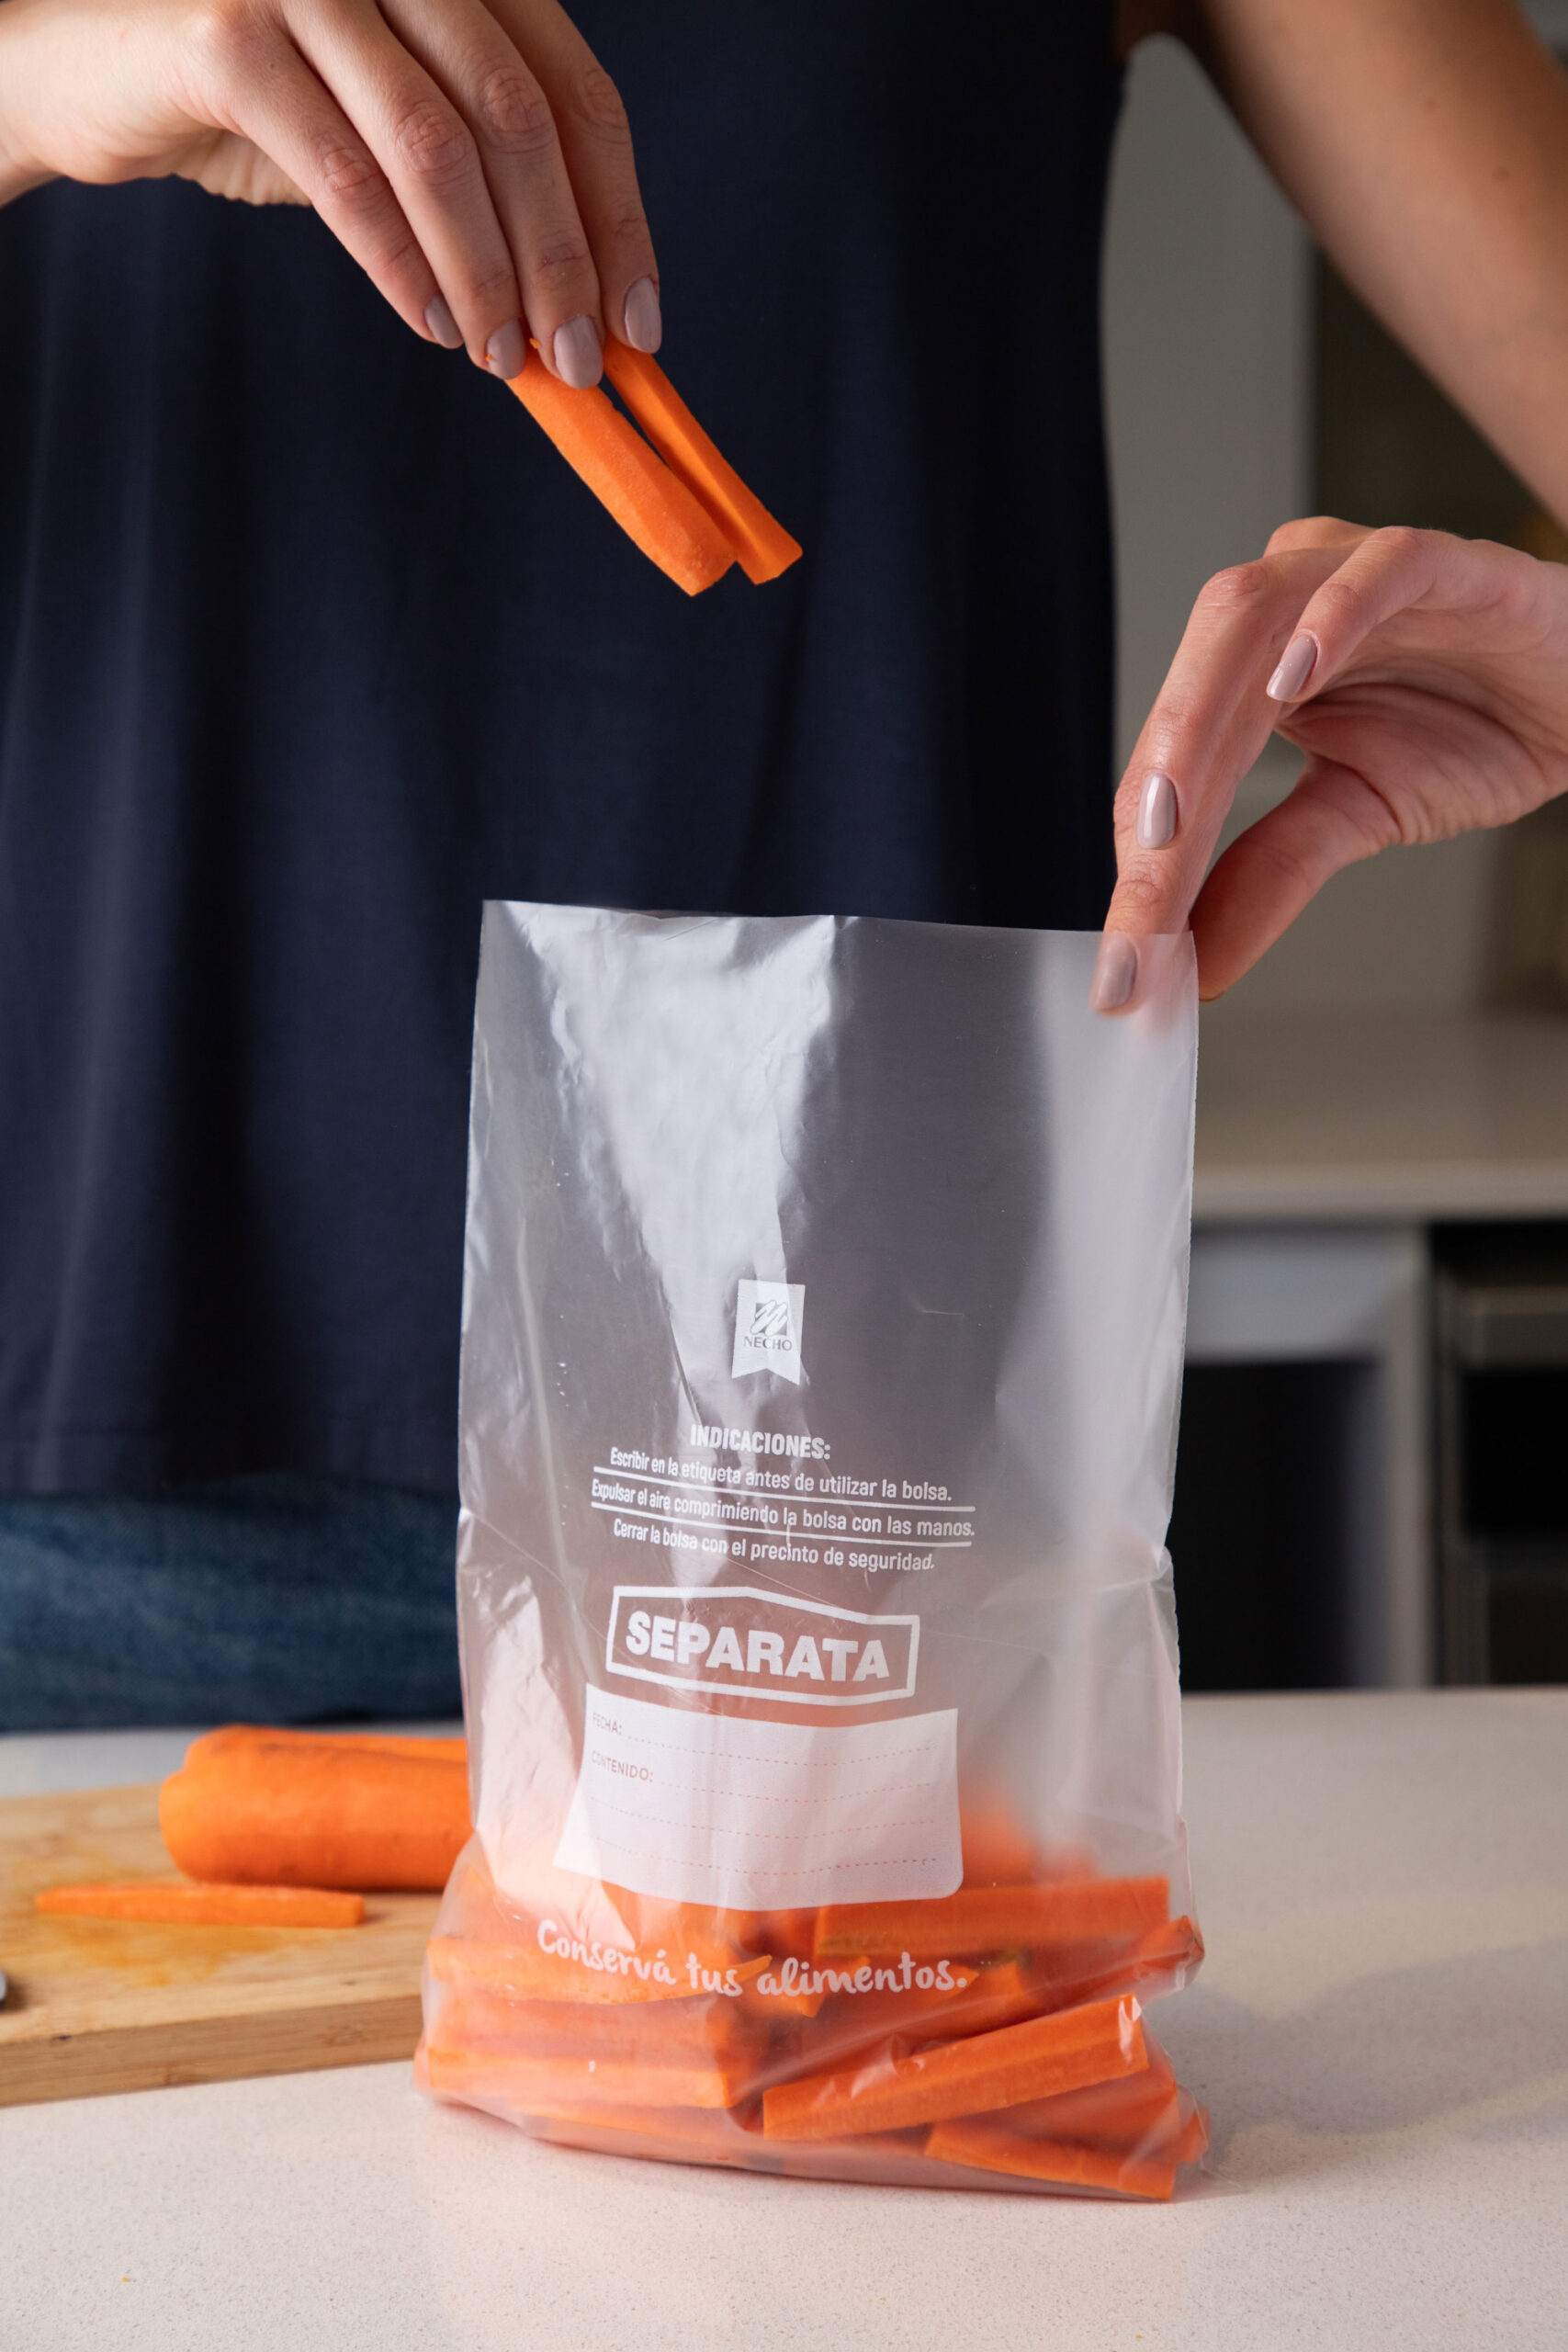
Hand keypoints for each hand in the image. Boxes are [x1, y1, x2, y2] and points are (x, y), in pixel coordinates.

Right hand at [0, 0, 661, 383]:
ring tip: (504, 359)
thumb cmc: (260, 110)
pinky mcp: (228, 36)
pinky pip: (343, 172)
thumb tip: (584, 311)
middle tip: (577, 360)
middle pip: (519, 117)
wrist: (91, 76)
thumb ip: (484, 189)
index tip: (639, 323)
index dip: (616, 216)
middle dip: (561, 258)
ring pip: (436, 147)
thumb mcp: (393, 137)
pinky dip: (399, 264)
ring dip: (485, 273)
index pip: (573, 93)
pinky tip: (432, 324)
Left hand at [1091, 520, 1567, 1010]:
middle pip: (1190, 688)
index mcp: (1252, 668)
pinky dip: (1331, 620)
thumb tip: (1195, 964)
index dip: (1145, 858)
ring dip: (1200, 723)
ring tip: (1173, 816)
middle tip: (1141, 911)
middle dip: (1153, 805)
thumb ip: (1272, 874)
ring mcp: (1354, 573)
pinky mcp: (1444, 562)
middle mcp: (1286, 610)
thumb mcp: (1359, 815)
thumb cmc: (1473, 725)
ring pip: (1248, 619)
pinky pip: (1378, 569)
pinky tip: (1294, 681)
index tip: (1130, 956)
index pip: (1174, 761)